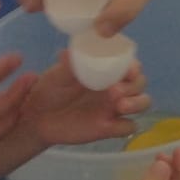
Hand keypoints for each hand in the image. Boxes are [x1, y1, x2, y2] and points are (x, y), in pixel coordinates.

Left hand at [21, 53, 150, 146]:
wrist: (37, 117)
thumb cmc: (49, 90)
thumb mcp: (56, 75)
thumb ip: (66, 65)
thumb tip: (68, 52)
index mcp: (107, 70)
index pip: (130, 65)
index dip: (134, 67)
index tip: (129, 70)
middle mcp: (115, 87)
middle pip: (140, 84)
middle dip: (134, 86)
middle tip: (116, 90)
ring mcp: (114, 107)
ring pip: (142, 103)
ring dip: (137, 103)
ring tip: (120, 105)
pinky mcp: (109, 127)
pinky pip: (129, 127)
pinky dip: (126, 125)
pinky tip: (111, 124)